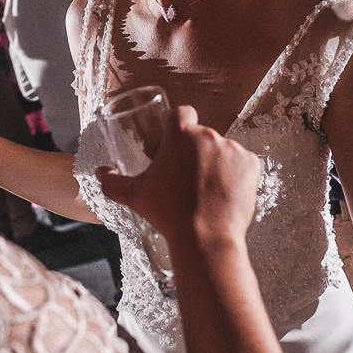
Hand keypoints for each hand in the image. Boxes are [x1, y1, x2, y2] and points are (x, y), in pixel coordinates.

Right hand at [96, 105, 260, 244]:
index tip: (175, 141)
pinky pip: (243, 164)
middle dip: (195, 152)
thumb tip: (101, 173)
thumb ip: (114, 182)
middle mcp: (209, 135)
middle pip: (202, 135)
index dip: (178, 125)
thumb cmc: (168, 214)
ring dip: (216, 164)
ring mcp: (233, 149)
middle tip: (186, 177)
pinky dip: (236, 176)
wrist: (204, 238)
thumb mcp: (135, 196)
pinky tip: (224, 193)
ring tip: (206, 190)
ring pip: (223, 150)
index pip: (181, 113)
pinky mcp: (252, 165)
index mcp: (181, 134)